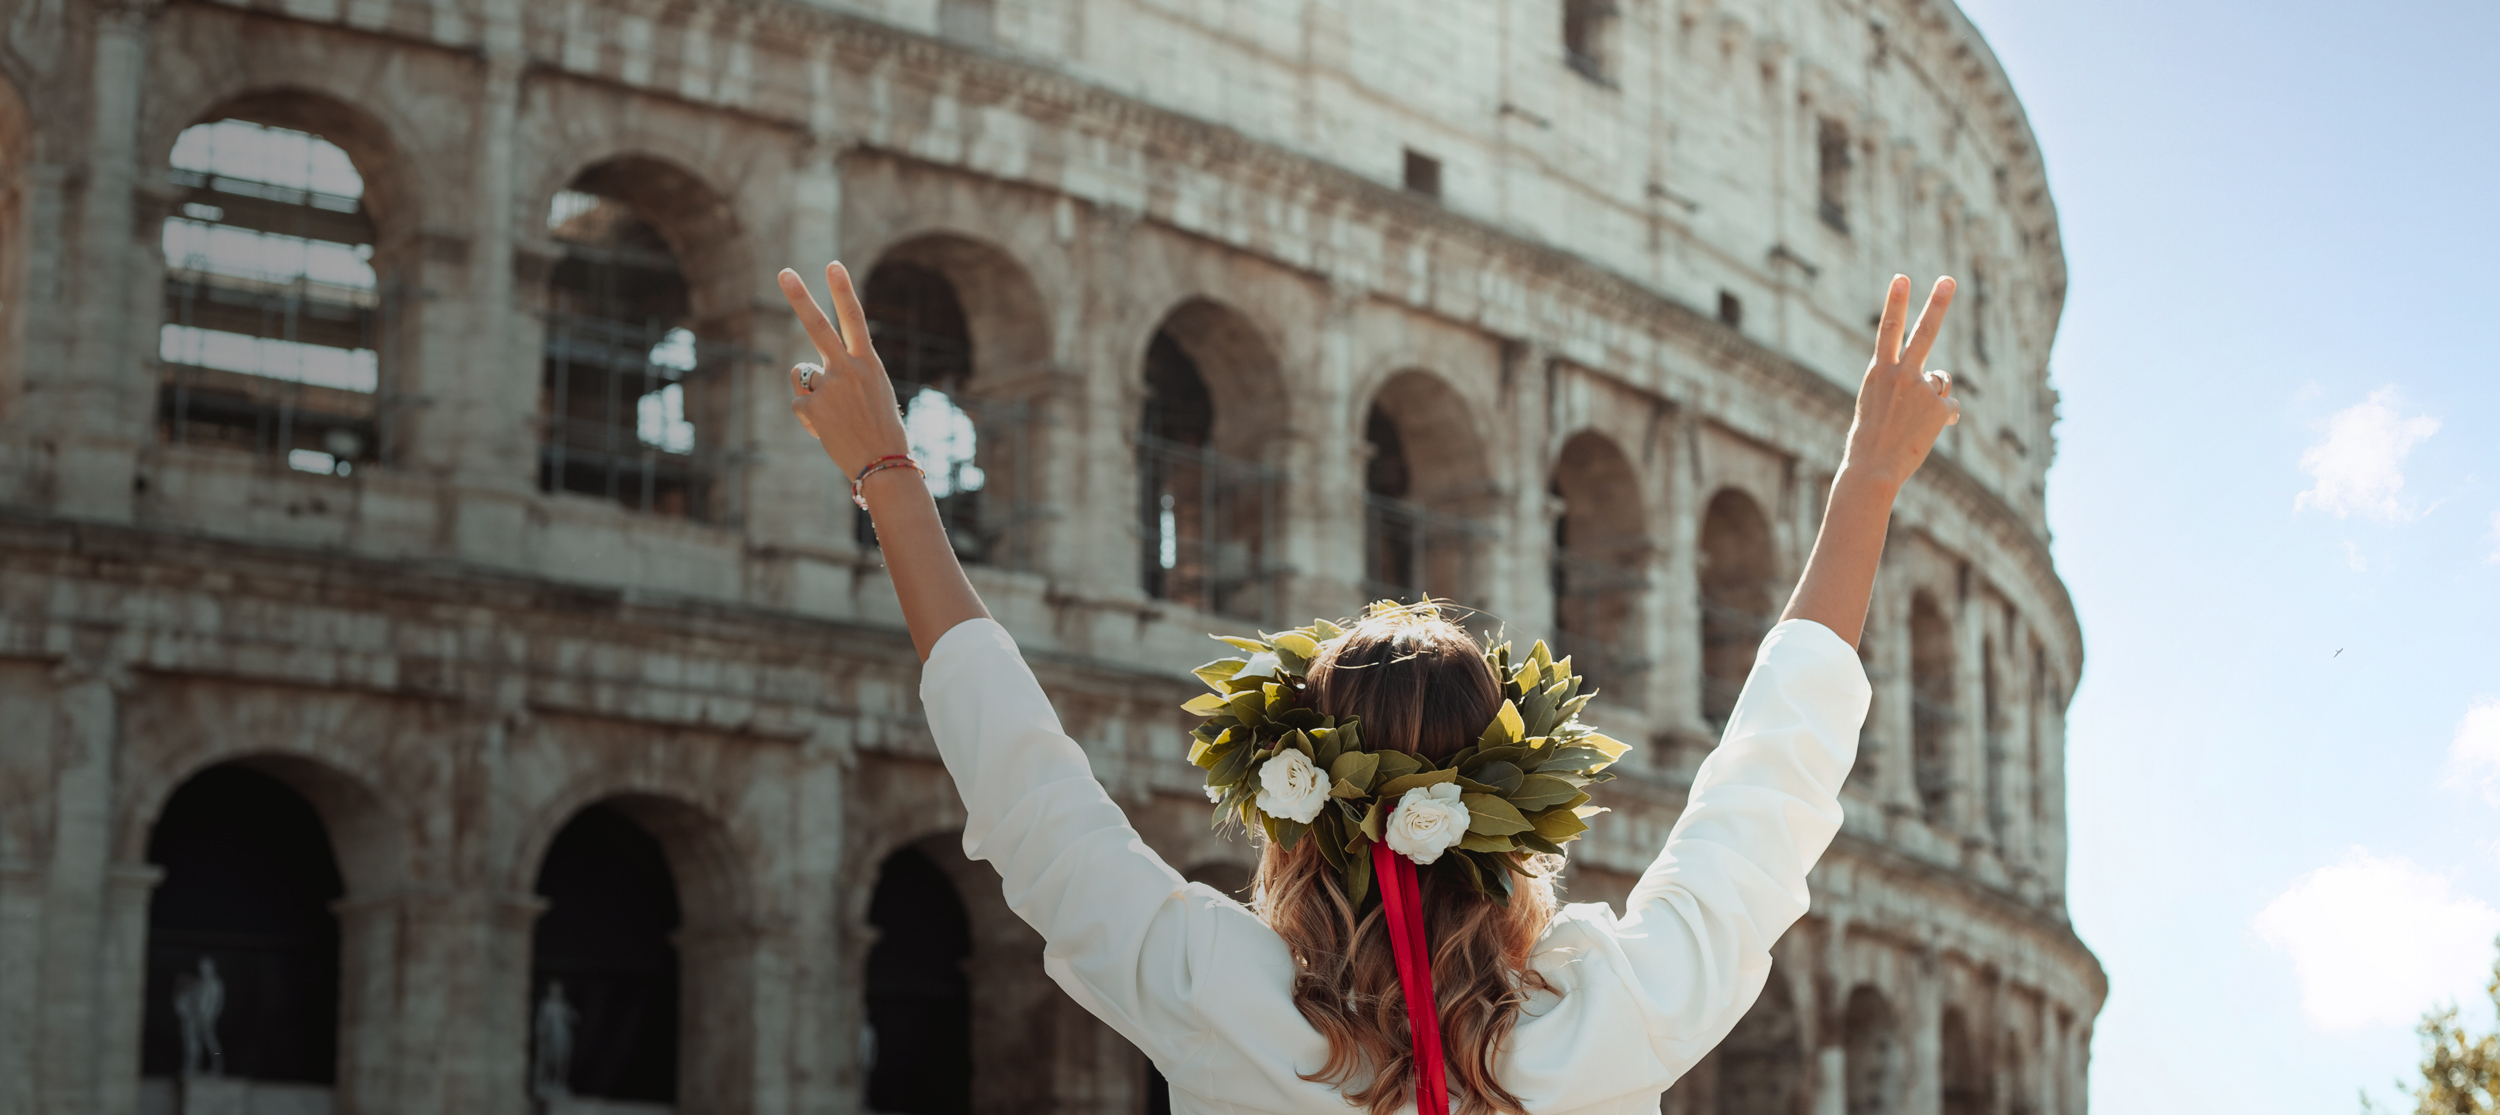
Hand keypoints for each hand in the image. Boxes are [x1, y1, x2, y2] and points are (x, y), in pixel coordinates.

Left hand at [778, 262, 911, 477]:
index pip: (855, 319)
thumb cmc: (883, 431)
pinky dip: (810, 418)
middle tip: (784, 272)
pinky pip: (800, 404)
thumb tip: (808, 374)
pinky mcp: (812, 407)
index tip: (833, 265)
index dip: (843, 291)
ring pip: (800, 373)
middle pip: (818, 326)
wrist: (884, 465)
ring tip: (834, 413)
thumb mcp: (875, 394)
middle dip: (800, 297)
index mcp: (869, 364)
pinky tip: (828, 430)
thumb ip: (848, 375)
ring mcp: (829, 387)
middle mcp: (848, 369)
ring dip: (809, 389)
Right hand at [1840, 275, 1959, 489]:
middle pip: (1924, 332)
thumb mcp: (1877, 404)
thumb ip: (1903, 386)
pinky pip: (1948, 406)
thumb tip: (1942, 383)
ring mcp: (1921, 390)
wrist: (1873, 469)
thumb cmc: (1870, 439)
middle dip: (1937, 304)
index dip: (1896, 302)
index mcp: (1878, 372)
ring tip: (1913, 420)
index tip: (1902, 277)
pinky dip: (1942, 418)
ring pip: (1940, 380)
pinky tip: (1925, 432)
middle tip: (1948, 279)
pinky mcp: (1939, 408)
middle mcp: (1900, 375)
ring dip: (1933, 395)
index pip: (1888, 329)